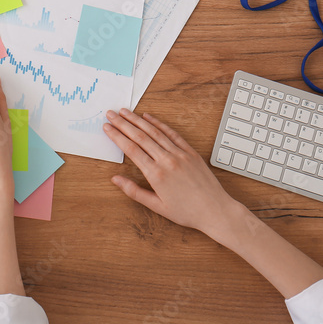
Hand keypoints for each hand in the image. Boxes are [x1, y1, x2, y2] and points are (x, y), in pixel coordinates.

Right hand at [103, 109, 240, 234]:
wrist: (215, 210)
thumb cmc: (187, 212)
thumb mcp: (157, 206)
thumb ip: (134, 191)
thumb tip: (115, 179)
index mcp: (156, 174)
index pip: (131, 149)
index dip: (116, 136)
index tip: (107, 127)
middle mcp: (167, 160)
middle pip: (140, 136)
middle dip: (123, 123)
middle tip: (111, 114)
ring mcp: (179, 154)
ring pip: (154, 132)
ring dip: (137, 120)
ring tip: (125, 112)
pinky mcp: (190, 152)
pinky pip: (171, 134)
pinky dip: (159, 124)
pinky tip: (148, 117)